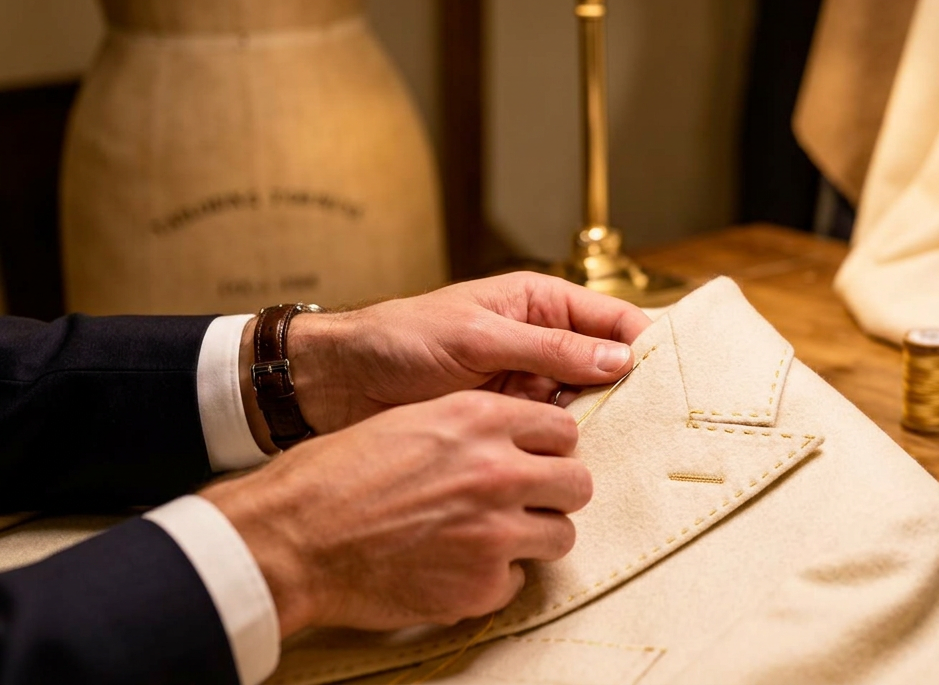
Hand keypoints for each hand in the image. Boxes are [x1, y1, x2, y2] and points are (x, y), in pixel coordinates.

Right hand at [201, 390, 591, 635]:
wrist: (293, 538)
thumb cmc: (337, 475)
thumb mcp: (412, 420)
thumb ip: (475, 427)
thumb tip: (519, 439)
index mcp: (481, 420)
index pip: (563, 430)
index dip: (549, 449)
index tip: (534, 461)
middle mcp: (499, 472)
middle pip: (578, 483)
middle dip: (553, 494)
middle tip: (523, 504)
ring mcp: (495, 532)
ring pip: (561, 535)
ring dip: (532, 538)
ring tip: (490, 538)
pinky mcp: (482, 585)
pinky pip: (517, 581)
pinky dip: (493, 579)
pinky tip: (455, 568)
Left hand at [240, 272, 651, 449]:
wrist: (340, 384)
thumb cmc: (400, 341)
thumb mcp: (478, 338)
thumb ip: (548, 349)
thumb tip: (618, 359)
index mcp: (539, 302)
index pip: (610, 319)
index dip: (645, 343)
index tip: (675, 372)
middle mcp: (541, 341)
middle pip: (606, 364)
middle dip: (632, 388)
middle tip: (665, 420)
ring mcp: (527, 383)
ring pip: (585, 402)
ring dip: (603, 421)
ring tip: (634, 446)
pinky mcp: (510, 420)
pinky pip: (553, 431)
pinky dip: (569, 444)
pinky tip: (587, 462)